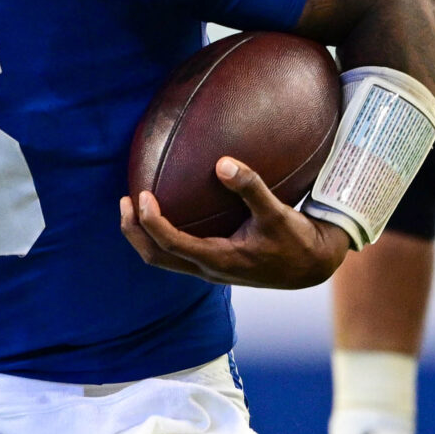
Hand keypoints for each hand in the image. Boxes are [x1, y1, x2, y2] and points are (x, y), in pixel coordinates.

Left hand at [120, 158, 350, 288]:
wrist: (310, 267)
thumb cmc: (296, 240)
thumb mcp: (277, 213)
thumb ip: (251, 187)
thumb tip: (222, 162)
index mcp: (218, 259)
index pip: (171, 244)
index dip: (151, 222)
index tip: (141, 195)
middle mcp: (207, 270)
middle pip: (154, 258)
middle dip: (134, 232)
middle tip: (124, 202)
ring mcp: (208, 271)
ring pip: (163, 259)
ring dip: (144, 235)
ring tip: (134, 207)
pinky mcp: (213, 266)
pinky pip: (176, 253)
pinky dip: (162, 235)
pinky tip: (166, 210)